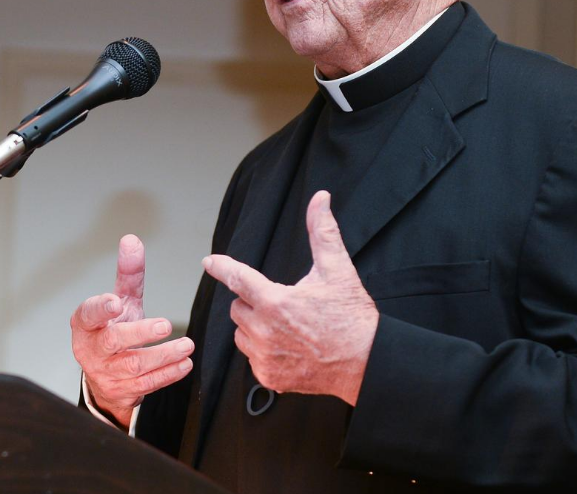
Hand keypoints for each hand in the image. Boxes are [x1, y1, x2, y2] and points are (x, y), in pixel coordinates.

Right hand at [70, 234, 193, 427]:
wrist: (106, 375)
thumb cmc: (112, 327)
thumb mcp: (121, 299)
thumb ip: (128, 272)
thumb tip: (131, 240)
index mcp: (87, 324)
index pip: (88, 314)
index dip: (100, 308)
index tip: (116, 302)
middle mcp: (93, 349)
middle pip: (113, 341)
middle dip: (139, 333)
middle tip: (165, 325)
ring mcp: (107, 372)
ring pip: (134, 366)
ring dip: (163, 356)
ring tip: (187, 345)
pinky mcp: (123, 390)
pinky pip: (146, 384)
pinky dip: (167, 374)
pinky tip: (184, 364)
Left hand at [203, 190, 378, 405]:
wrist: (367, 362)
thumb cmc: (351, 315)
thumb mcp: (337, 269)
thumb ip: (322, 231)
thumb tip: (320, 199)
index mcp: (275, 301)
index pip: (238, 278)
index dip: (222, 267)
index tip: (210, 262)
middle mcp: (264, 331)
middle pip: (238, 307)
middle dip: (253, 301)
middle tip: (282, 302)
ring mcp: (265, 358)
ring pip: (242, 334)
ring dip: (255, 326)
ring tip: (286, 326)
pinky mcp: (269, 378)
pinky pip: (252, 358)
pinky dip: (263, 351)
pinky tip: (288, 347)